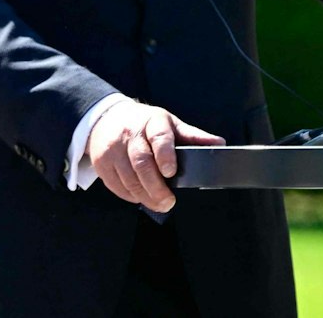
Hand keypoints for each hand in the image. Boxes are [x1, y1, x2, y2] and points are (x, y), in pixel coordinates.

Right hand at [85, 102, 224, 212]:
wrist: (106, 118)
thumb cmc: (145, 124)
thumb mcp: (169, 124)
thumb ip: (193, 136)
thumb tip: (220, 144)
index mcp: (151, 121)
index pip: (158, 137)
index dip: (165, 155)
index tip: (171, 172)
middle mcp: (129, 133)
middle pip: (141, 163)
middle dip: (156, 187)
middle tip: (168, 202)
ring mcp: (112, 148)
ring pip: (128, 178)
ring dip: (145, 196)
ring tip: (159, 204)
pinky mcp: (102, 163)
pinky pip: (116, 186)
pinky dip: (131, 195)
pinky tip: (141, 196)